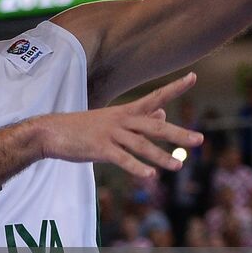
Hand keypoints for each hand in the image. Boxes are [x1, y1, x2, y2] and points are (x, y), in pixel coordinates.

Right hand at [37, 72, 201, 178]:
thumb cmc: (84, 127)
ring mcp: (110, 134)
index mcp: (126, 111)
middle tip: (200, 140)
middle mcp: (121, 120)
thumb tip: (163, 114)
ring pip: (141, 145)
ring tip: (178, 166)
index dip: (175, 87)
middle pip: (155, 126)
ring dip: (161, 157)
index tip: (193, 76)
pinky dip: (137, 168)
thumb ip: (140, 118)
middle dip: (178, 133)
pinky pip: (122, 159)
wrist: (52, 132)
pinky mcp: (99, 149)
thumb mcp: (113, 119)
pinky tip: (150, 176)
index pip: (155, 97)